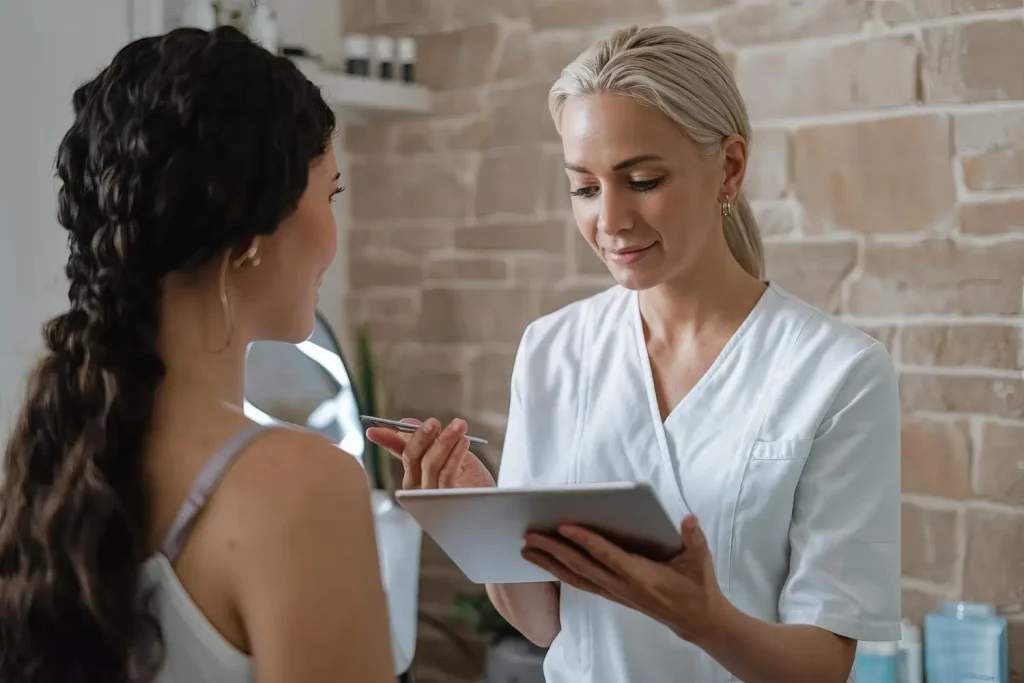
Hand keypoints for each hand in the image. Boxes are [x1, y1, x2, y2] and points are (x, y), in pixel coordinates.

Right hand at [366, 417, 494, 489]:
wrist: (492, 503)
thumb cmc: (471, 480)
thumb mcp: (449, 454)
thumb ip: (428, 441)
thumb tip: (406, 422)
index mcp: (415, 474)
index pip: (400, 453)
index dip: (387, 440)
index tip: (374, 429)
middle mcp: (417, 487)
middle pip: (411, 457)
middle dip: (421, 436)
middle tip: (433, 422)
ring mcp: (430, 496)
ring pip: (430, 463)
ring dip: (444, 441)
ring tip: (459, 425)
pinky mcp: (447, 501)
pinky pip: (446, 474)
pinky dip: (455, 454)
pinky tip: (464, 441)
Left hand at [521, 515, 726, 643]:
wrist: (696, 620)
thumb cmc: (696, 587)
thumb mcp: (700, 561)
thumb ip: (693, 539)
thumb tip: (688, 519)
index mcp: (640, 575)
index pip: (606, 554)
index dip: (584, 540)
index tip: (563, 526)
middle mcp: (621, 585)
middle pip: (581, 566)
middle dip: (553, 550)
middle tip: (530, 535)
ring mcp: (614, 592)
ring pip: (576, 577)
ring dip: (550, 563)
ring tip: (527, 549)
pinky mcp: (613, 595)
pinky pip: (582, 583)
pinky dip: (561, 573)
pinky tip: (547, 564)